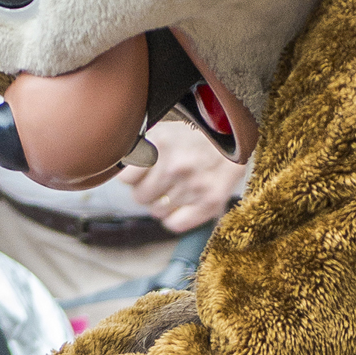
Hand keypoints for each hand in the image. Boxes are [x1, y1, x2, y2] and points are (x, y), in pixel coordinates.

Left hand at [129, 118, 247, 232]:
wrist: (236, 137)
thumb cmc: (197, 133)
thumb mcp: (165, 130)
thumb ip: (142, 147)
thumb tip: (120, 169)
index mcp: (161, 145)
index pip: (126, 178)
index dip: (134, 177)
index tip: (143, 172)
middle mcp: (175, 167)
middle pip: (141, 197)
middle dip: (148, 190)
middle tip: (162, 180)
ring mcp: (193, 187)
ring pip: (157, 212)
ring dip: (163, 203)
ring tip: (176, 189)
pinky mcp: (210, 202)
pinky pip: (175, 224)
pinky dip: (175, 219)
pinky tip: (181, 207)